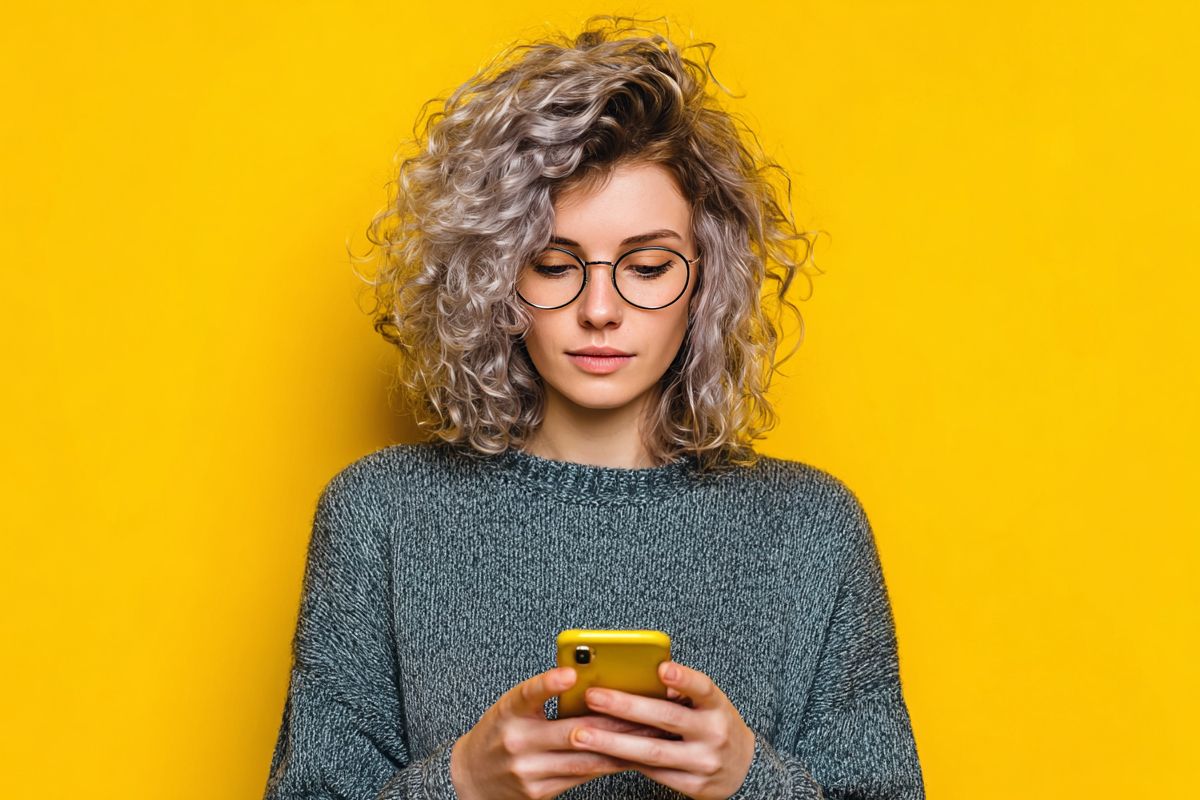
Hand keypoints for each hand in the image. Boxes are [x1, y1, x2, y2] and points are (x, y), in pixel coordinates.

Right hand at [450, 666, 675, 799]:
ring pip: (583, 758)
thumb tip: (587, 682)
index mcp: (508, 712)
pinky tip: (628, 756)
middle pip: (571, 731)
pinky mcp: (538, 793)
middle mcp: (516, 742)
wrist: (471, 778)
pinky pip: (581, 777)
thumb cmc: (499, 732)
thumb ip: (541, 696)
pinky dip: (607, 765)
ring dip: (620, 746)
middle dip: (612, 721)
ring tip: (648, 733)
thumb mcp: (511, 707)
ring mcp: (528, 771)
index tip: (570, 672)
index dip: (549, 683)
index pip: (527, 694)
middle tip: (642, 709)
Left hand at [565, 660, 755, 799]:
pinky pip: (653, 773)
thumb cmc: (713, 723)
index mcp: (717, 706)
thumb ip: (679, 692)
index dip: (683, 678)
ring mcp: (704, 762)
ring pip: (652, 752)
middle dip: (625, 706)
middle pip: (666, 718)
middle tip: (592, 696)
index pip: (702, 687)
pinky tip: (601, 753)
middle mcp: (714, 733)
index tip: (661, 669)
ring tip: (582, 733)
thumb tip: (631, 675)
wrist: (743, 767)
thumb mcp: (706, 703)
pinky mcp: (694, 786)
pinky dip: (625, 761)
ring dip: (612, 743)